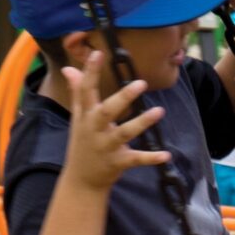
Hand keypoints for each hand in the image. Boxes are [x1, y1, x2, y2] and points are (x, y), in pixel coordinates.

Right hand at [61, 50, 168, 192]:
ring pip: (125, 133)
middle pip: (107, 111)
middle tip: (141, 83)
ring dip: (142, 123)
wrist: (81, 180)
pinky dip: (151, 158)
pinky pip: (136, 159)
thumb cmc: (82, 143)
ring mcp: (107, 147)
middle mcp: (95, 129)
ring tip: (159, 111)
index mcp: (85, 116)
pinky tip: (166, 155)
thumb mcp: (77, 118)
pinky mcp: (118, 162)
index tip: (99, 53)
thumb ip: (77, 92)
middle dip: (123, 98)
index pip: (86, 90)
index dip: (91, 72)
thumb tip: (68, 68)